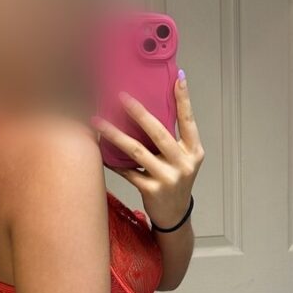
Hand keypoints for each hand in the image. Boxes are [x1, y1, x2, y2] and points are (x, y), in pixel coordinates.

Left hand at [92, 71, 203, 227]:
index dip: (184, 99)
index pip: (188, 120)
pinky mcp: (152, 191)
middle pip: (158, 133)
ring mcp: (168, 178)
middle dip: (139, 113)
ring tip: (98, 122)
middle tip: (121, 97)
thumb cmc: (175, 181)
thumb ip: (171, 139)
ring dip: (115, 135)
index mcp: (194, 151)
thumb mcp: (181, 159)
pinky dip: (113, 161)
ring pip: (137, 151)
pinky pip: (127, 171)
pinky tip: (100, 152)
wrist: (175, 215)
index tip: (178, 77)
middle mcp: (184, 164)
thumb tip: (146, 110)